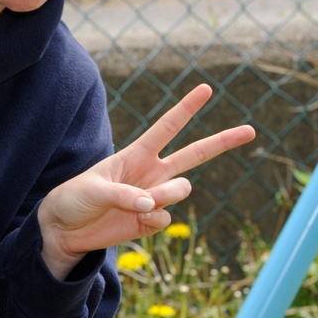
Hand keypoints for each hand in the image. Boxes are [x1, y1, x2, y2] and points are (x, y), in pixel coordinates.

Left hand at [39, 84, 255, 278]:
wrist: (65, 229)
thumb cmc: (74, 199)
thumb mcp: (93, 189)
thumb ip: (124, 194)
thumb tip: (152, 203)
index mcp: (136, 154)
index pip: (167, 127)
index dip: (187, 108)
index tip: (207, 88)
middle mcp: (151, 172)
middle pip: (195, 154)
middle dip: (223, 141)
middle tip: (252, 129)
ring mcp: (155, 196)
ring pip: (181, 190)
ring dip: (166, 195)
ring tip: (141, 204)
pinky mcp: (153, 220)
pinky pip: (167, 217)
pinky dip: (154, 219)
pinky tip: (135, 220)